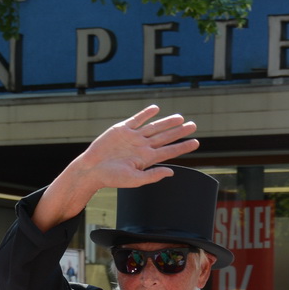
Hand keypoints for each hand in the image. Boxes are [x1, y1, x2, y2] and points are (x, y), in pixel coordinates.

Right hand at [77, 105, 199, 190]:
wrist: (92, 169)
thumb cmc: (112, 178)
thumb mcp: (135, 180)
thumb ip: (153, 175)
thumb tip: (171, 172)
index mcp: (146, 159)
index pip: (169, 151)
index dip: (183, 146)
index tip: (196, 143)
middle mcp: (142, 146)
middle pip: (165, 137)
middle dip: (179, 131)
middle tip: (193, 125)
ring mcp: (133, 137)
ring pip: (154, 127)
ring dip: (167, 122)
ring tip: (180, 118)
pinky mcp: (122, 129)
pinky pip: (137, 119)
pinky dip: (146, 114)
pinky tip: (156, 109)